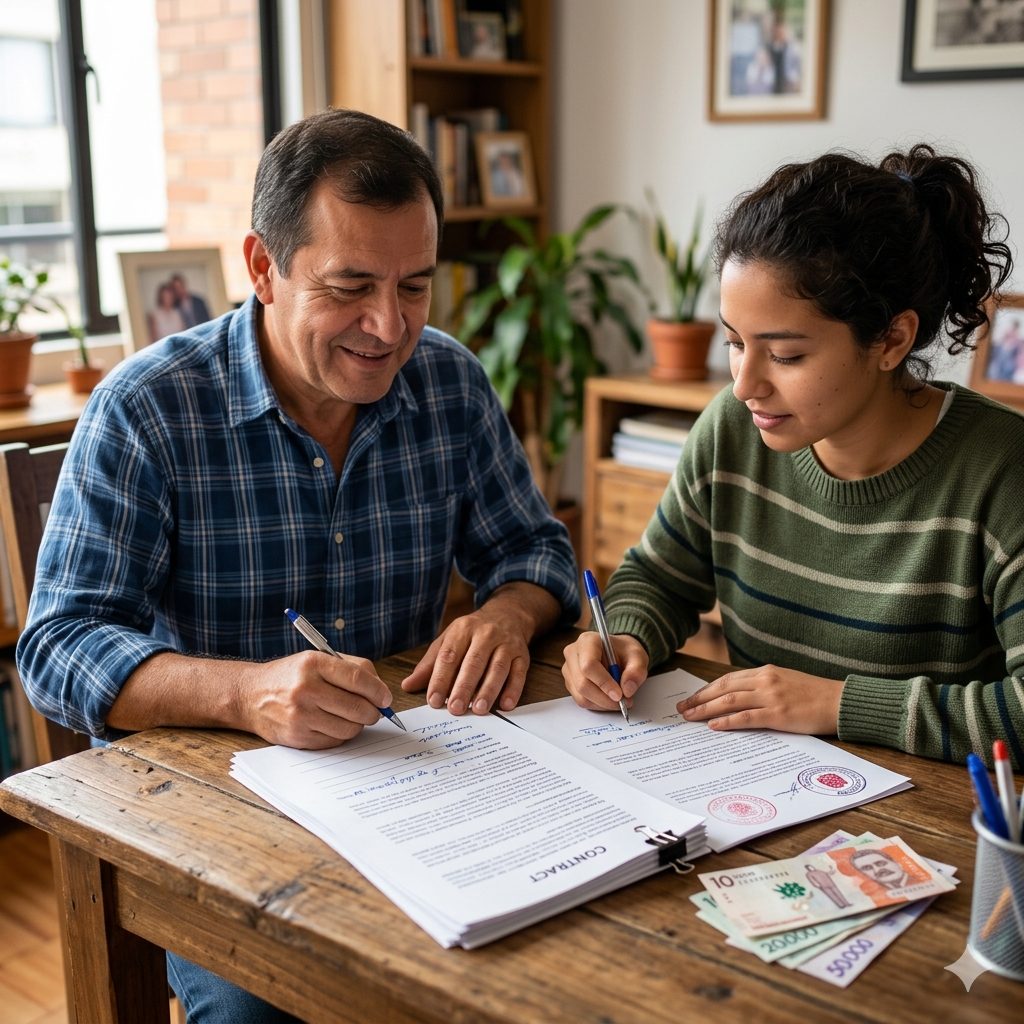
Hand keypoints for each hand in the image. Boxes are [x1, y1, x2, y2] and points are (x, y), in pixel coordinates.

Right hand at [243, 650, 392, 748]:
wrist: (251, 696)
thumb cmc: (291, 676)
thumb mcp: (317, 659)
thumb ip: (352, 668)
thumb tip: (381, 691)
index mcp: (313, 663)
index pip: (357, 678)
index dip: (378, 691)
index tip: (386, 699)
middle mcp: (306, 689)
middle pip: (357, 707)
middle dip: (373, 712)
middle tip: (374, 711)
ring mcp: (300, 716)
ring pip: (349, 728)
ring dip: (357, 725)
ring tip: (350, 716)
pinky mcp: (297, 737)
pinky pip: (334, 742)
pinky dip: (340, 735)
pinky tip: (332, 724)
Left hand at [400, 604, 530, 714]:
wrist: (507, 615)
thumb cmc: (472, 633)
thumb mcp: (448, 640)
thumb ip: (429, 665)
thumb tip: (407, 686)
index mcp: (462, 629)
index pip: (449, 655)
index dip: (440, 679)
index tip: (433, 701)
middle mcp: (485, 634)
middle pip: (474, 662)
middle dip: (464, 687)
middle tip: (455, 709)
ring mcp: (506, 643)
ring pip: (498, 667)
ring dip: (488, 690)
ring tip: (479, 709)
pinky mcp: (522, 654)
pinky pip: (519, 673)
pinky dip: (513, 689)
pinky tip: (505, 705)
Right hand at [561, 632, 648, 710]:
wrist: (617, 653)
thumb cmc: (624, 652)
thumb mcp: (638, 656)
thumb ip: (636, 671)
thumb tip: (627, 690)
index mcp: (587, 641)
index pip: (589, 665)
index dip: (604, 683)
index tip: (619, 695)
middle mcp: (573, 654)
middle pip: (583, 684)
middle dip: (604, 698)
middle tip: (623, 702)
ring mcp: (569, 670)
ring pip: (581, 696)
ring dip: (602, 703)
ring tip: (618, 701)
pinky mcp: (570, 683)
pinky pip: (581, 700)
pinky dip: (597, 705)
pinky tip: (608, 699)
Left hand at [677, 665, 843, 733]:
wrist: (840, 702)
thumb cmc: (814, 695)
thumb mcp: (785, 682)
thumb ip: (763, 686)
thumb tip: (739, 696)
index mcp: (765, 672)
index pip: (727, 679)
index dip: (707, 689)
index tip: (692, 697)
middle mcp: (765, 680)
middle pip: (723, 688)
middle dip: (699, 698)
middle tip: (682, 708)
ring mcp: (771, 697)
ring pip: (729, 701)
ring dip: (706, 709)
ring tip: (690, 717)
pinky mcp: (778, 714)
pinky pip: (746, 717)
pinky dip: (727, 721)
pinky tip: (714, 726)